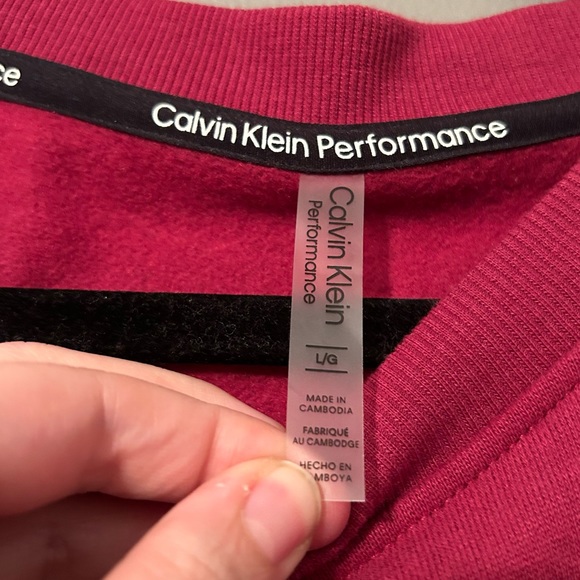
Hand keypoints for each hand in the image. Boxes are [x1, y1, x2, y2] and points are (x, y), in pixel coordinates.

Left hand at [0, 343, 349, 578]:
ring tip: (255, 532)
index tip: (301, 471)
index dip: (204, 425)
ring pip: (67, 466)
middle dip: (197, 456)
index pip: (87, 393)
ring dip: (169, 502)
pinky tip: (184, 553)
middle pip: (80, 413)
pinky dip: (119, 535)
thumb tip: (291, 501)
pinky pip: (36, 511)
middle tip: (289, 500)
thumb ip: (180, 576)